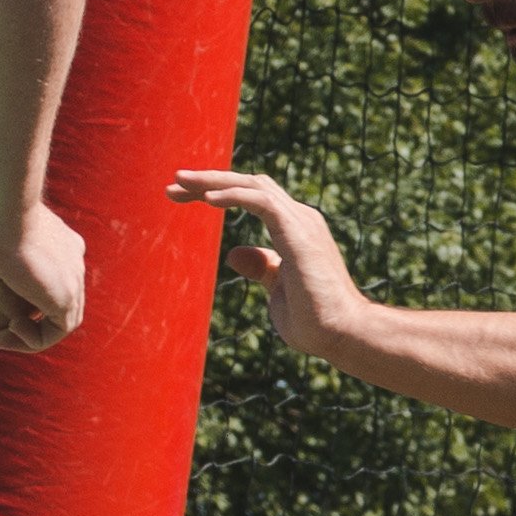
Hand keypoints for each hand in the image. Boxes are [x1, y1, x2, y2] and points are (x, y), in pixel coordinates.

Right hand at [0, 197, 87, 353]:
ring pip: (40, 316)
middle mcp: (64, 257)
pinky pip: (55, 330)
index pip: (24, 277)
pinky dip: (30, 339)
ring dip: (10, 333)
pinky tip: (9, 329)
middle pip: (29, 299)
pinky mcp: (69, 296)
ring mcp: (70, 277)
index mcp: (46, 239)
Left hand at [167, 168, 364, 358]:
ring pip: (253, 185)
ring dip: (213, 181)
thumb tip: (234, 254)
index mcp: (295, 229)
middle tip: (172, 185)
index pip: (254, 196)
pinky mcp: (299, 232)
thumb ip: (260, 267)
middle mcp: (300, 218)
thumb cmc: (314, 319)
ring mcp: (301, 222)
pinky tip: (206, 198)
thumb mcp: (276, 289)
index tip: (182, 197)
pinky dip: (233, 195)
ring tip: (179, 183)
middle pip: (250, 183)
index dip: (218, 192)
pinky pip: (261, 202)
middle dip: (209, 181)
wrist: (342, 334)